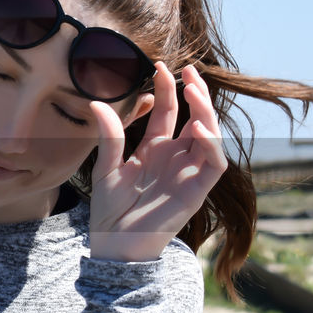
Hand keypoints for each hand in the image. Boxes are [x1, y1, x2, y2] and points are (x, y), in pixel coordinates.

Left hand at [86, 62, 226, 262]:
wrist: (115, 245)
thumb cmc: (110, 210)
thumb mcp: (105, 168)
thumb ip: (109, 137)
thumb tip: (97, 102)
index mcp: (154, 149)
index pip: (168, 112)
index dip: (167, 90)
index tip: (162, 67)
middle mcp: (175, 157)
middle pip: (194, 118)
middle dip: (195, 93)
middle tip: (188, 70)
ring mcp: (188, 173)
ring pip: (210, 135)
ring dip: (206, 112)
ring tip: (193, 90)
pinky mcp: (197, 191)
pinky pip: (214, 163)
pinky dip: (211, 144)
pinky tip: (198, 127)